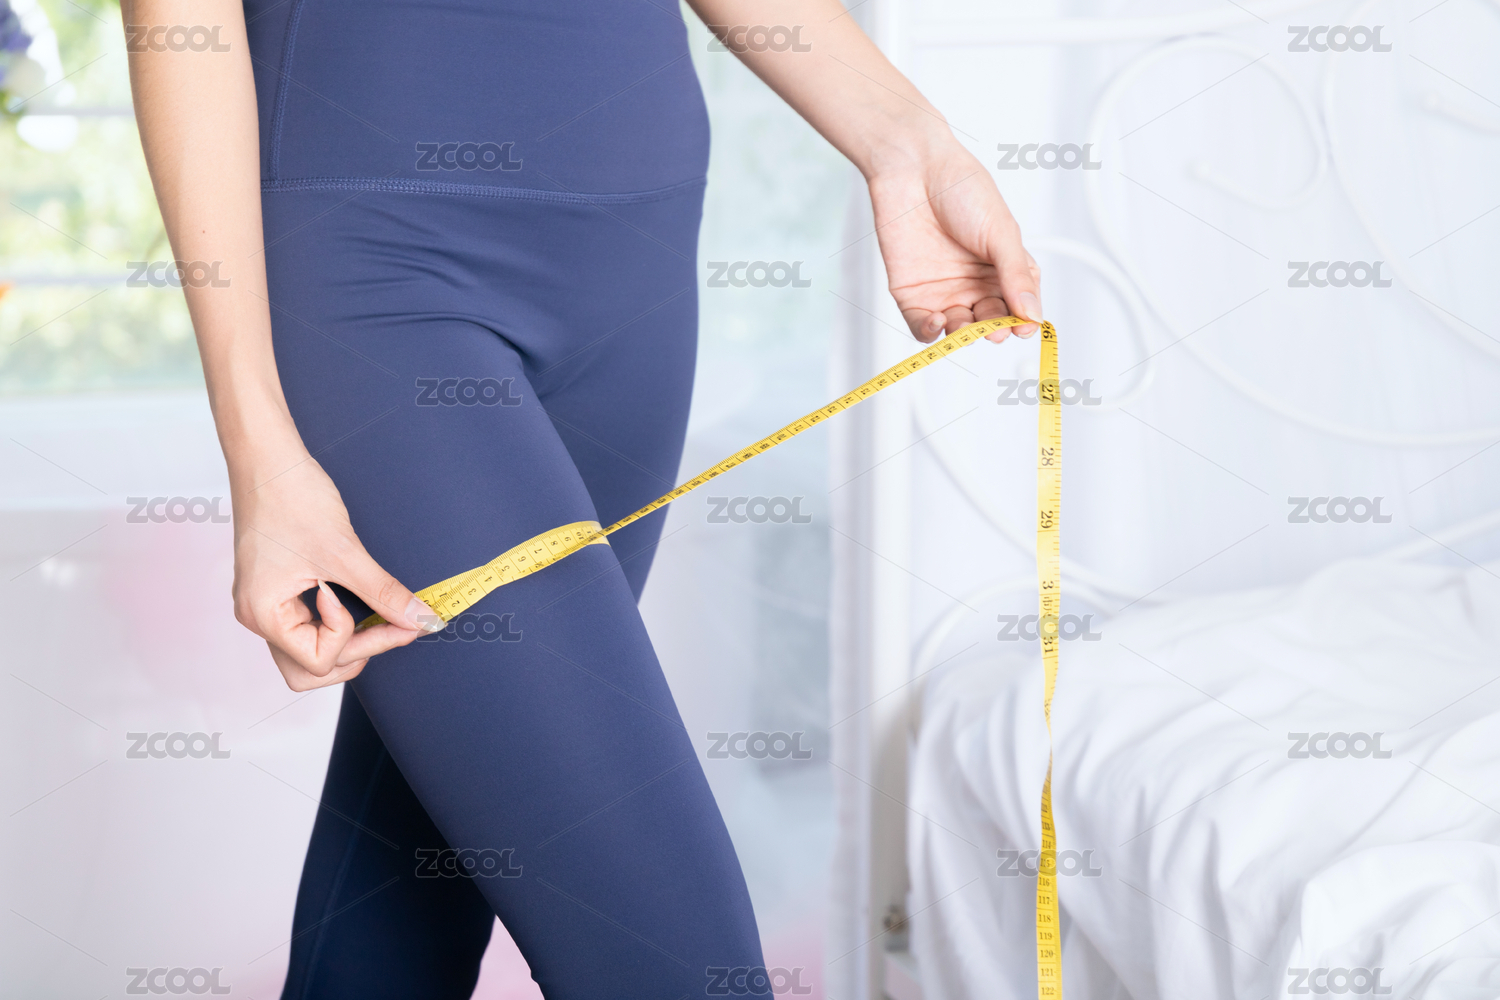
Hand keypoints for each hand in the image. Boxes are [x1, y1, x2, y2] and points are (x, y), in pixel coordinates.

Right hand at [230, 455, 442, 690]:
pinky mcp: (275, 591)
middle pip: (309, 670)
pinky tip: (358, 604)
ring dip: (344, 643)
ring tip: (377, 618)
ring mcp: (264, 604)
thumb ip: (384, 593)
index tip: (385, 613)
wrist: (268, 457)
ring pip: (306, 652)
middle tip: (393, 626)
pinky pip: (305, 626)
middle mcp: (258, 616)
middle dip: (354, 654)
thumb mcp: (345, 552)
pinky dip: (333, 625)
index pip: (318, 662)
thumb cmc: (292, 497)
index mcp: (264, 614)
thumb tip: (421, 621)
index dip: (356, 640)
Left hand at [867, 140, 1042, 343]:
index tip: (1023, 328)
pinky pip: (922, 326)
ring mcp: (943, 289)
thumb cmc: (962, 188)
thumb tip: (1032, 314)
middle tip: (996, 328)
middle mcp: (974, 283)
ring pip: (959, 330)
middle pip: (990, 322)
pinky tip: (939, 322)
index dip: (1023, 321)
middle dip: (995, 330)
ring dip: (965, 334)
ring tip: (969, 326)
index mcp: (1002, 268)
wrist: (914, 168)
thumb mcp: (1001, 232)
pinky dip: (931, 332)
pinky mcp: (911, 293)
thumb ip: (1016, 275)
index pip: (1019, 307)